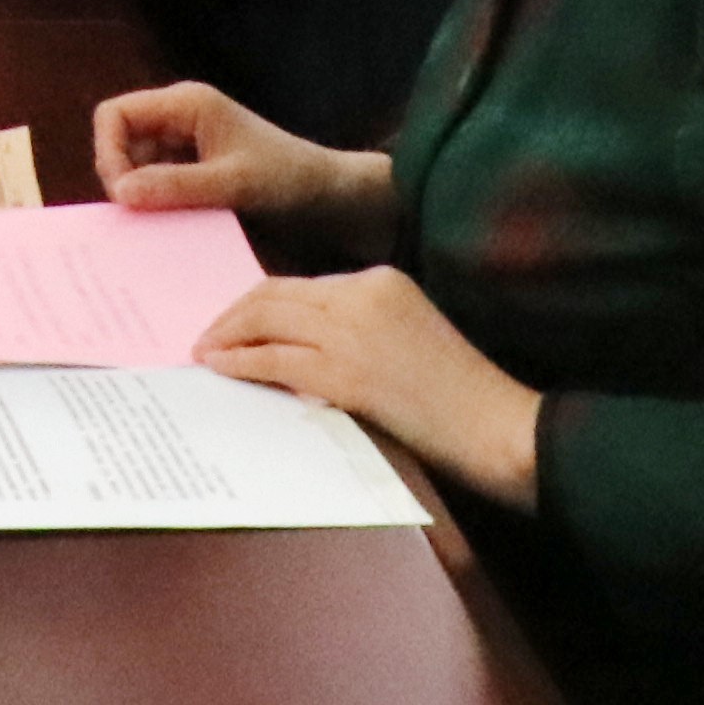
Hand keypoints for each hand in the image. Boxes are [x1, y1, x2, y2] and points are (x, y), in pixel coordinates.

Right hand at [99, 80, 391, 234]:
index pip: (114, 115)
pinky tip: (170, 230)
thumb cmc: (290, 180)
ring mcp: (184, 146)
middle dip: (122, 179)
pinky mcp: (193, 172)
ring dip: (141, 197)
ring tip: (159, 227)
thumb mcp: (234, 184)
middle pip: (119, 142)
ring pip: (135, 168)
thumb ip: (176, 187)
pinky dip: (157, 206)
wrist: (332, 200)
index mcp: (186, 104)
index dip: (108, 152)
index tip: (124, 196)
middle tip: (140, 218)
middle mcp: (178, 119)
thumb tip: (120, 194)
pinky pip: (156, 186)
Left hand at [197, 267, 545, 507]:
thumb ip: (362, 326)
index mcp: (381, 279)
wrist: (497, 425)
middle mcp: (362, 294)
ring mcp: (352, 331)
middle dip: (234, 313)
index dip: (260, 303)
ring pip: (266, 320)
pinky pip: (273, 359)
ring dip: (226, 335)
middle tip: (208, 335)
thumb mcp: (410, 334)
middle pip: (275, 294)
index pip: (302, 285)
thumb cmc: (460, 395)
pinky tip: (219, 369)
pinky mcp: (346, 373)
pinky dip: (239, 362)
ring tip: (205, 352)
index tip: (236, 320)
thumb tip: (299, 343)